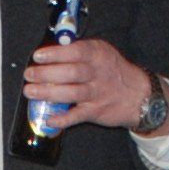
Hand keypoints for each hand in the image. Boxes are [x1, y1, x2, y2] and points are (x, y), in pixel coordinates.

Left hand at [21, 40, 154, 132]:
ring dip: (48, 93)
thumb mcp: (102, 52)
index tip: (38, 56)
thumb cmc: (114, 71)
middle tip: (29, 75)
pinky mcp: (96, 111)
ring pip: (71, 93)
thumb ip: (79, 50)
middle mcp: (98, 73)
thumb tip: (51, 50)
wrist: (139, 94)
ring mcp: (97, 93)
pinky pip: (77, 116)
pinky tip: (49, 118)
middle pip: (70, 72)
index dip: (55, 54)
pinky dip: (62, 119)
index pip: (75, 51)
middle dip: (46, 74)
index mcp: (97, 55)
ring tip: (31, 91)